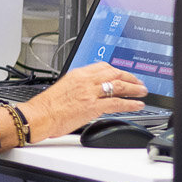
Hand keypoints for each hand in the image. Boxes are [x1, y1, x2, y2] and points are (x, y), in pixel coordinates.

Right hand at [18, 62, 148, 140]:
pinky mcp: (93, 106)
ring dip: (134, 89)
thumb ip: (78, 87)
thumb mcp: (63, 88)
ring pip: (118, 86)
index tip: (123, 74)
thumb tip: (87, 92)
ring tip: (142, 92)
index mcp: (77, 74)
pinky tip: (138, 105)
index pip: (102, 66)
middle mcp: (85, 80)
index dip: (116, 70)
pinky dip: (130, 103)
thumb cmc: (46, 106)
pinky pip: (117, 103)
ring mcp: (90, 93)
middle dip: (129, 77)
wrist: (39, 116)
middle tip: (138, 82)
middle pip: (114, 73)